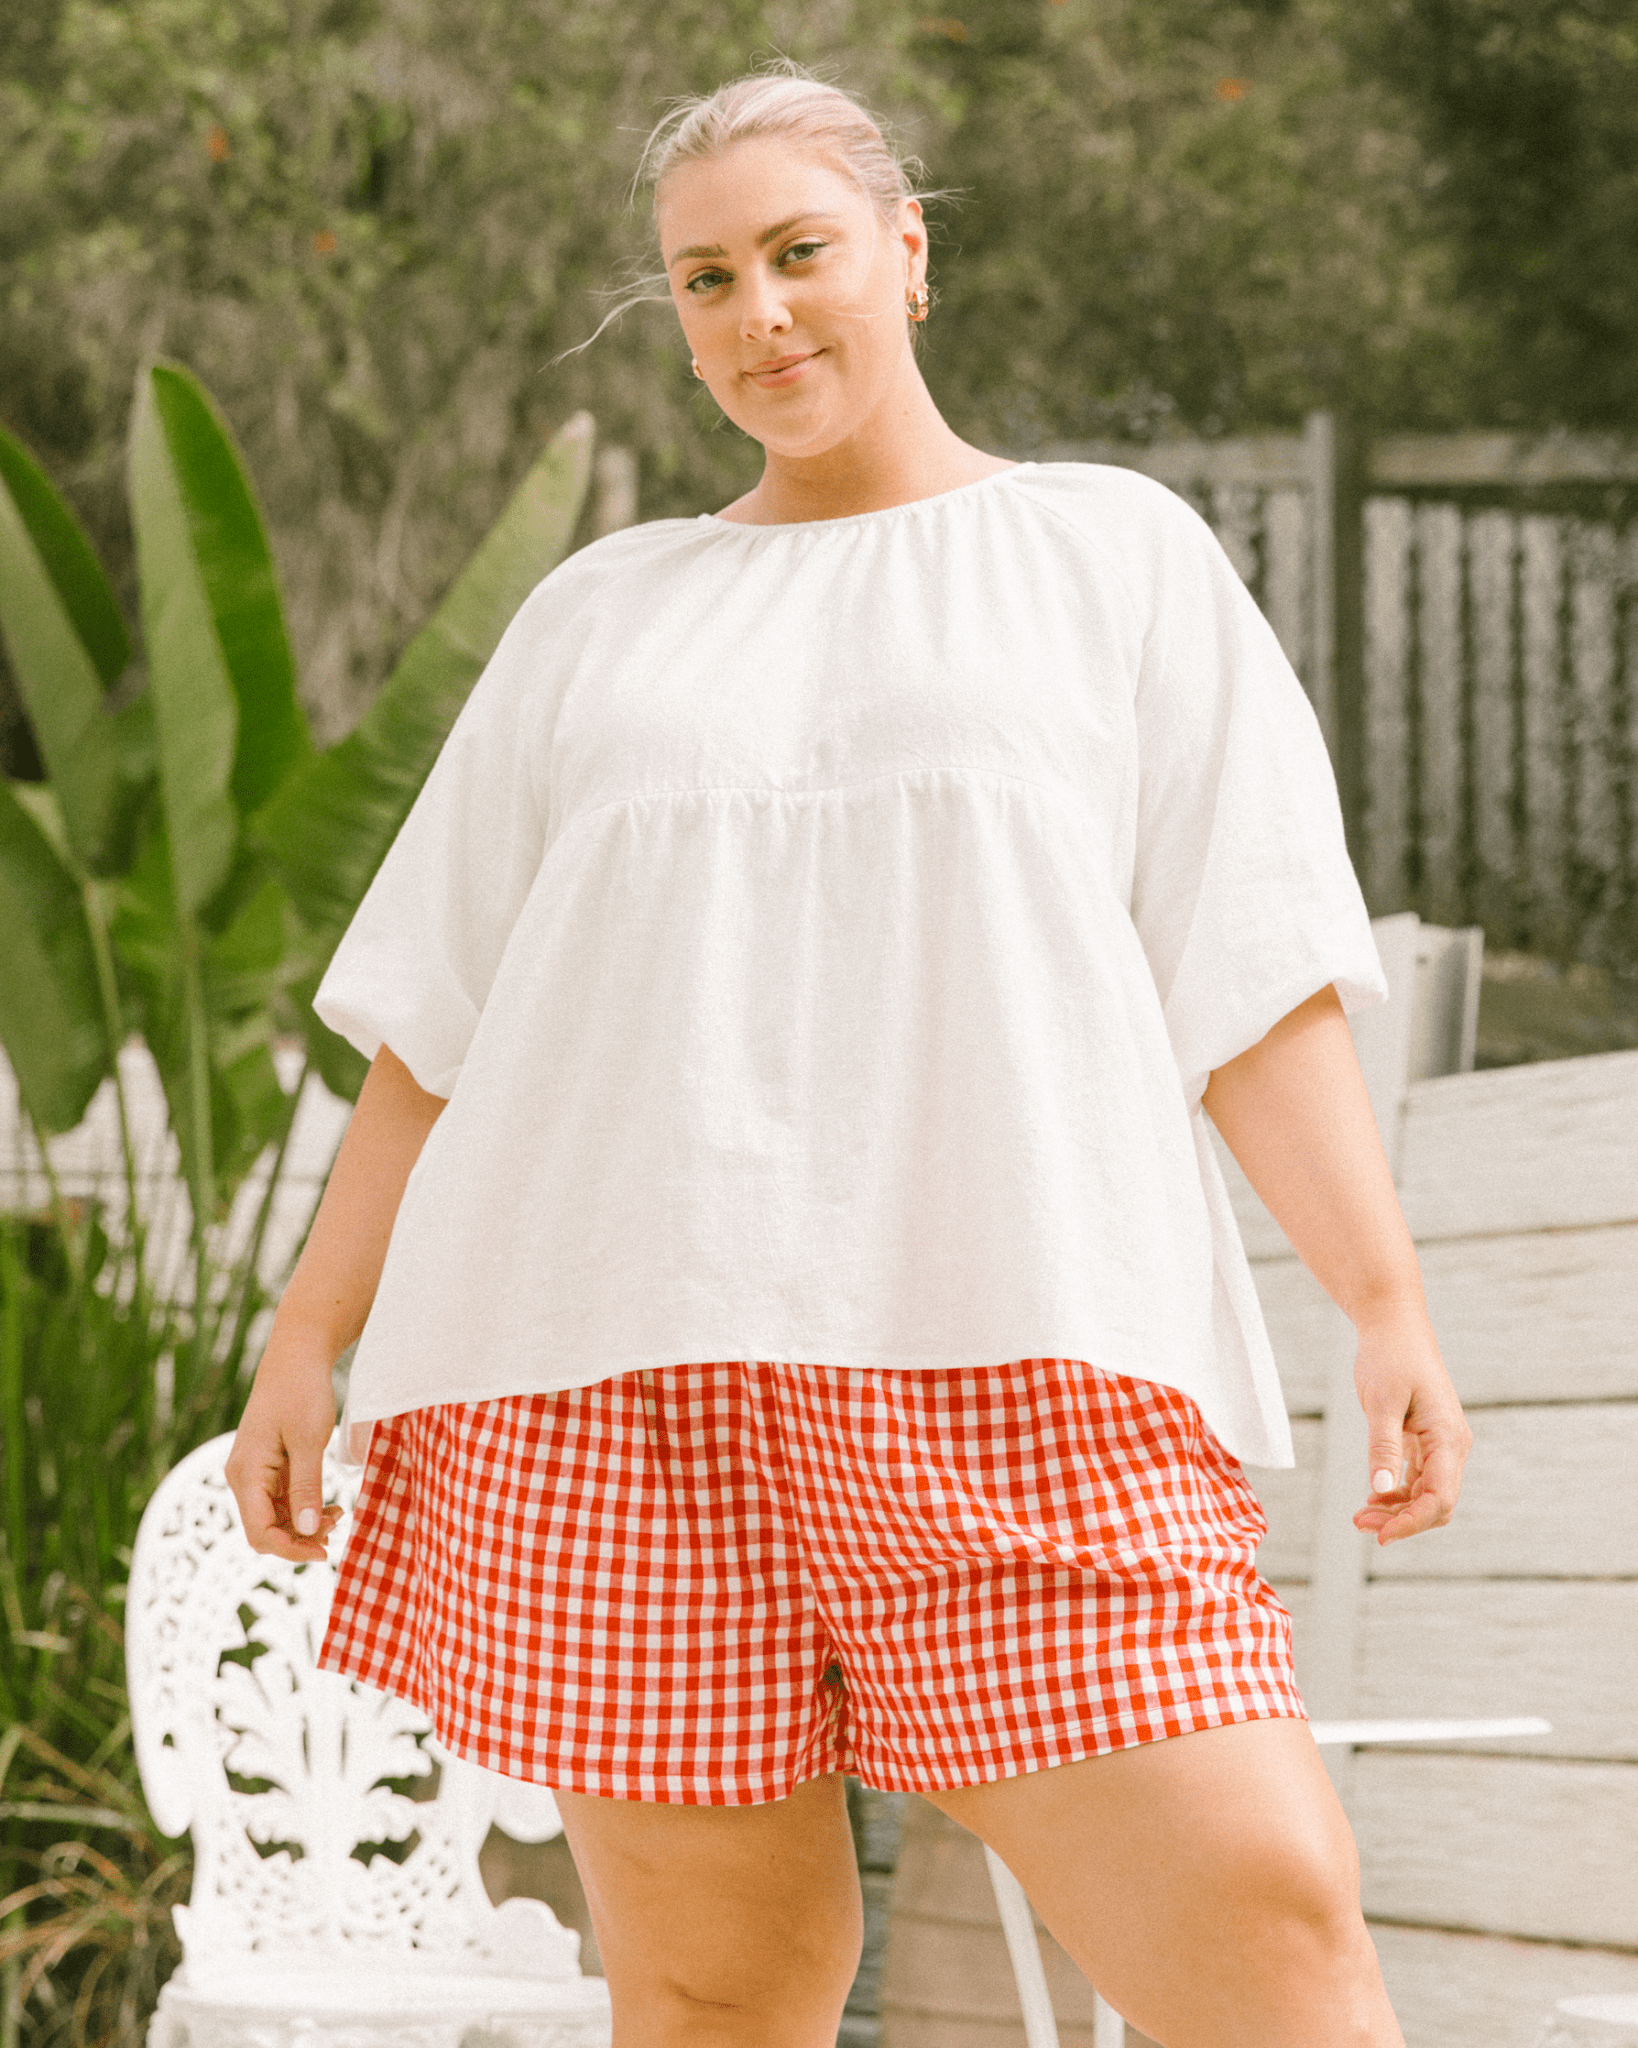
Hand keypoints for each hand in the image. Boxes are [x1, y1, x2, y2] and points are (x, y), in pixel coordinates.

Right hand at [225, 1335, 343, 1561]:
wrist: (297, 1357)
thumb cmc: (302, 1392)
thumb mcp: (308, 1441)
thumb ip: (306, 1487)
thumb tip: (305, 1531)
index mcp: (246, 1473)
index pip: (260, 1532)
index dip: (290, 1549)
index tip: (324, 1551)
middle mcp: (243, 1478)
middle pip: (265, 1529)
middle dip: (299, 1538)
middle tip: (338, 1525)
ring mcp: (254, 1473)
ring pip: (275, 1518)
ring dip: (304, 1524)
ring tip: (339, 1513)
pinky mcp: (267, 1467)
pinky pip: (282, 1501)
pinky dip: (304, 1508)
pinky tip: (330, 1505)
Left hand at [1350, 1300, 1471, 1545]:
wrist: (1394, 1325)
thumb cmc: (1390, 1357)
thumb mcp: (1381, 1402)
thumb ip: (1383, 1446)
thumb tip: (1380, 1488)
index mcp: (1448, 1438)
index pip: (1439, 1498)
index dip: (1412, 1522)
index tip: (1380, 1536)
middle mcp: (1452, 1445)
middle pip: (1436, 1502)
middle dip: (1401, 1520)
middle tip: (1359, 1522)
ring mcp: (1441, 1444)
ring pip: (1426, 1493)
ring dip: (1397, 1509)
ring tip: (1360, 1514)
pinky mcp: (1426, 1439)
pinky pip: (1418, 1478)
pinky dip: (1397, 1492)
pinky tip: (1373, 1496)